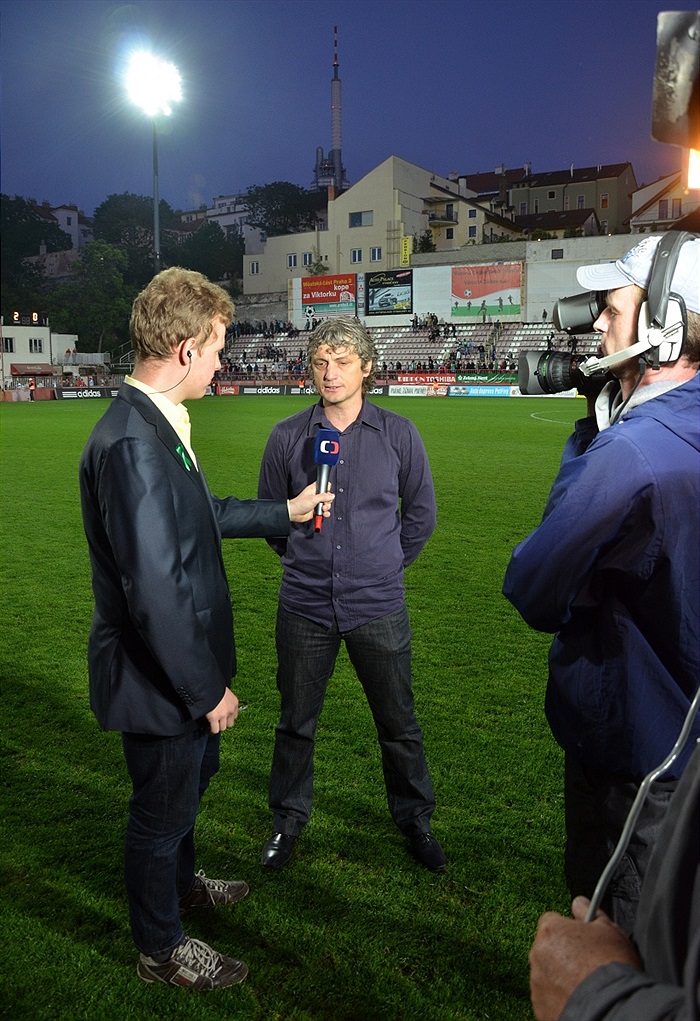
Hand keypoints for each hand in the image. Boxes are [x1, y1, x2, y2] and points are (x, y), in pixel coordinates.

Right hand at [205, 687, 239, 733]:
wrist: (208, 686)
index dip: (228, 717)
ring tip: (213, 724)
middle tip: (218, 721)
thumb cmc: (215, 687)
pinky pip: (215, 730)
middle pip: (230, 724)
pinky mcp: (214, 718)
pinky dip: (212, 730)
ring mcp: (223, 715)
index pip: (234, 716)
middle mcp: (231, 710)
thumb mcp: (224, 692)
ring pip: (222, 728)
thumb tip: (222, 704)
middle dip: (224, 723)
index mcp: (235, 703)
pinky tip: (209, 727)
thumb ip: (225, 700)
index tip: (224, 717)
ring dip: (218, 726)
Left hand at [288, 481, 334, 522]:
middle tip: (324, 504)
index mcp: (314, 489)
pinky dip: (325, 513)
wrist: (294, 514)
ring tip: (322, 509)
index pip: (323, 486)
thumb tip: (332, 495)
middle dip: (328, 501)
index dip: (326, 489)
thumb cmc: (300, 504)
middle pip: (327, 497)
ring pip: (327, 505)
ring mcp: (316, 503)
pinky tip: (323, 514)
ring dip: (326, 508)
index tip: (326, 493)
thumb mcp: (313, 499)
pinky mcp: (316, 510)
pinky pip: (324, 511)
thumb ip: (324, 496)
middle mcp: (316, 496)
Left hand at [529, 896, 641, 1019]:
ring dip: (560, 976)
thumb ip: (590, 912)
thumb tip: (580, 903)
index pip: (552, 921)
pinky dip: (560, 997)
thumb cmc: (611, 967)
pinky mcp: (539, 1005)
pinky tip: (579, 998)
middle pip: (548, 948)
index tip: (582, 940)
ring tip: (584, 984)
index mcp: (550, 931)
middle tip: (586, 964)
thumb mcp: (609, 929)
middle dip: (564, 954)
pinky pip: (547, 996)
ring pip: (547, 973)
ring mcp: (537, 982)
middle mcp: (537, 954)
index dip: (568, 930)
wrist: (610, 1008)